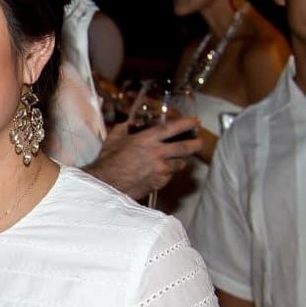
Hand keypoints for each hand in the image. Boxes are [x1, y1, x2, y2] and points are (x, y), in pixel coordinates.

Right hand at [87, 117, 202, 199]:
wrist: (107, 185)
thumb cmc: (108, 162)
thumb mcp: (113, 140)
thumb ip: (123, 129)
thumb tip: (127, 123)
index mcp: (147, 139)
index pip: (173, 128)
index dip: (187, 123)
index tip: (196, 121)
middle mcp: (158, 153)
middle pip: (185, 148)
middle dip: (196, 144)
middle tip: (199, 142)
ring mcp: (161, 169)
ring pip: (180, 164)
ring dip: (180, 161)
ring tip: (178, 160)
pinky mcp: (159, 183)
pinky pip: (169, 176)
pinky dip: (168, 173)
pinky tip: (162, 173)